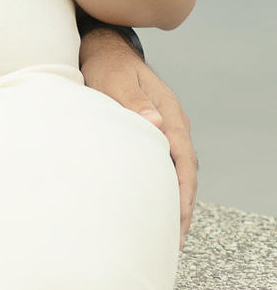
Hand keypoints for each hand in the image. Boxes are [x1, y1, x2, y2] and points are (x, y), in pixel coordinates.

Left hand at [79, 27, 197, 244]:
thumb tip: (155, 124)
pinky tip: (156, 204)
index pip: (183, 159)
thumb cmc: (106, 66)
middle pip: (186, 171)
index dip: (183, 191)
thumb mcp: (115, 81)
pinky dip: (165, 185)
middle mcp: (172, 122)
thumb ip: (133, 102)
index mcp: (168, 113)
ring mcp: (166, 128)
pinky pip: (166, 164)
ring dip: (175, 198)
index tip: (179, 218)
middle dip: (183, 206)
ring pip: (178, 170)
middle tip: (176, 239)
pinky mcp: (154, 132)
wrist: (103, 50)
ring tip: (168, 232)